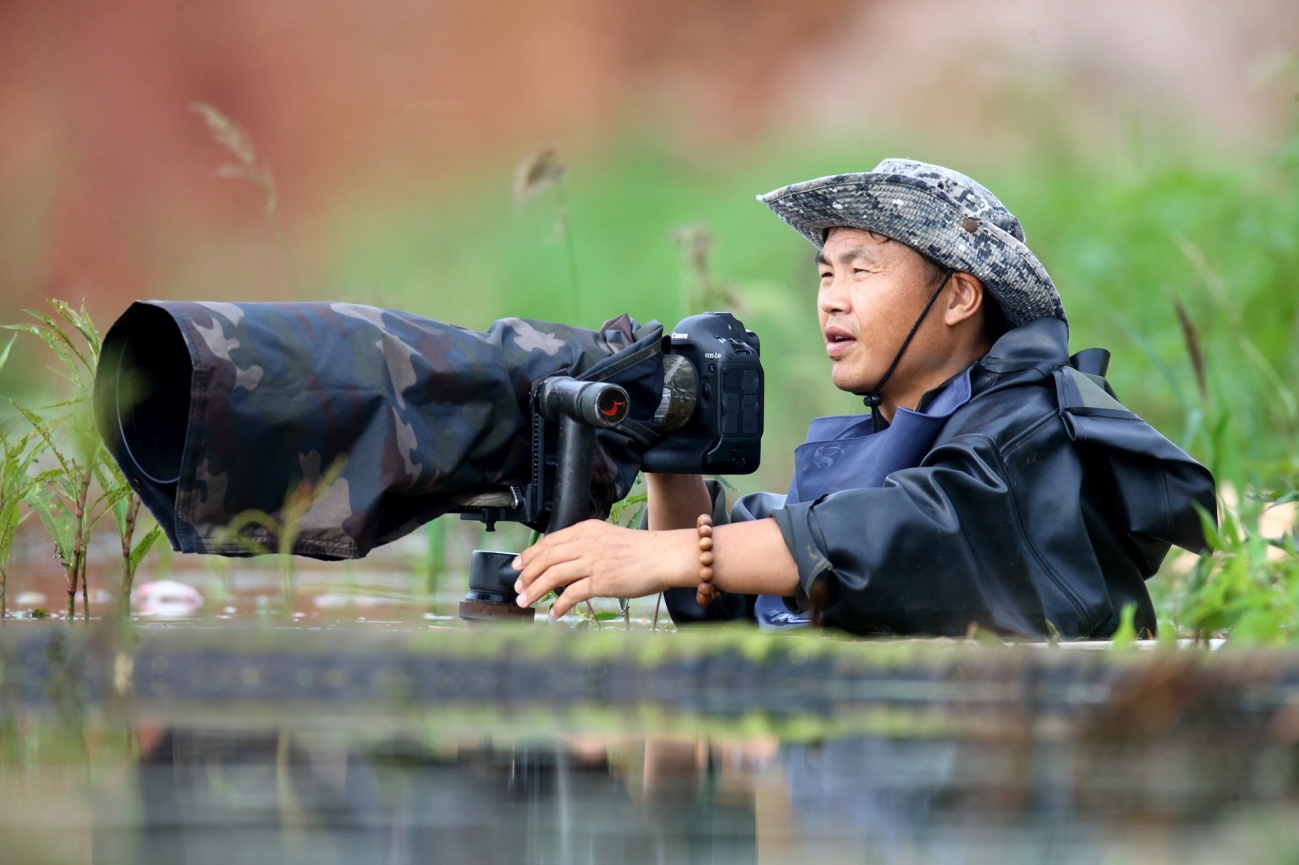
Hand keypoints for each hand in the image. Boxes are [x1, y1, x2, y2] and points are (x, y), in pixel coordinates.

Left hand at [512, 519, 692, 618]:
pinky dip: (559, 605)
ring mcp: (593, 562)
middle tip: (517, 588)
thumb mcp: (608, 538)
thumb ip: (586, 546)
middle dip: (527, 575)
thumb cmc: (640, 551)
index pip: (549, 541)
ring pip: (553, 576)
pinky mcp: (601, 581)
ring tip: (526, 601)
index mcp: (586, 530)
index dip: (530, 554)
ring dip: (535, 590)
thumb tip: (564, 564)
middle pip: (546, 558)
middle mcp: (586, 543)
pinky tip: (554, 613)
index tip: (518, 566)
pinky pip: (571, 594)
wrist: (664, 556)